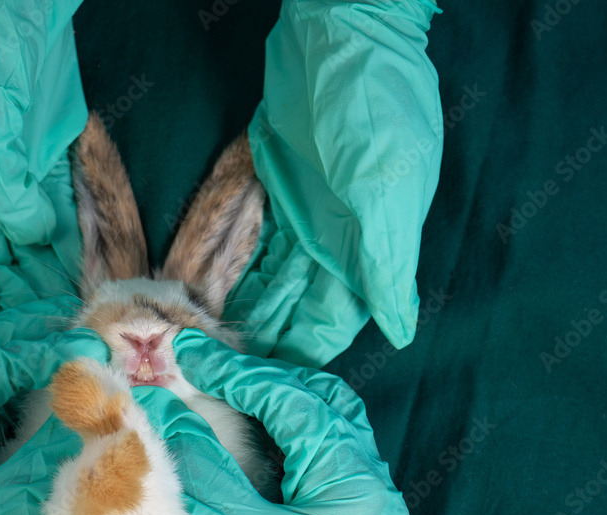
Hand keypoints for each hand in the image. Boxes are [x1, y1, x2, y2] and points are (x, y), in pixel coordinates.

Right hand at [0, 0, 88, 327]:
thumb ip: (2, 185)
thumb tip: (28, 234)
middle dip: (16, 303)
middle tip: (50, 339)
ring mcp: (2, 179)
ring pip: (22, 248)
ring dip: (45, 285)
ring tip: (74, 322)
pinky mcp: (38, 168)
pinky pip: (52, 220)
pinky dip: (67, 251)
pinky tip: (85, 279)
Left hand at [0, 296, 108, 514]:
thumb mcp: (14, 510)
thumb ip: (54, 450)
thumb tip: (99, 397)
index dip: (35, 349)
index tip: (83, 349)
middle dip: (17, 333)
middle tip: (70, 326)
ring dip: (21, 359)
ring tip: (69, 348)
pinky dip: (25, 397)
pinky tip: (60, 394)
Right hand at [125, 328, 408, 514]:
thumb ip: (196, 457)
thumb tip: (164, 404)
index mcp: (355, 485)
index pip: (296, 400)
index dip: (238, 371)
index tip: (190, 354)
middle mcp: (372, 494)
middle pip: (323, 406)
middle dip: (264, 382)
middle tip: (210, 370)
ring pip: (322, 436)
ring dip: (273, 412)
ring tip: (220, 398)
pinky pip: (315, 470)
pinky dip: (278, 448)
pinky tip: (240, 447)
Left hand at [231, 0, 442, 366]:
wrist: (341, 32)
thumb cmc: (371, 108)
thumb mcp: (386, 191)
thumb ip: (388, 266)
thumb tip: (400, 332)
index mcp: (366, 248)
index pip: (333, 321)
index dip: (303, 353)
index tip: (266, 388)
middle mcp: (336, 241)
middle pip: (297, 308)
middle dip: (266, 340)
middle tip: (219, 374)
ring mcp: (305, 217)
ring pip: (272, 281)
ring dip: (246, 311)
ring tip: (206, 347)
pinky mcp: (278, 190)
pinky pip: (254, 244)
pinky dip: (235, 270)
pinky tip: (210, 297)